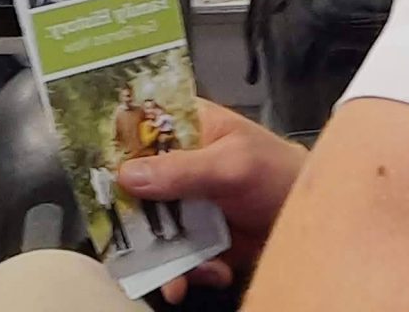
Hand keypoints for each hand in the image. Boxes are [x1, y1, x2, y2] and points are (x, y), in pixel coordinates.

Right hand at [117, 101, 305, 301]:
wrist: (313, 220)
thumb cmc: (279, 172)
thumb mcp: (233, 165)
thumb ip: (182, 169)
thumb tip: (128, 174)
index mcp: (188, 127)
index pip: (137, 128)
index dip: (113, 148)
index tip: (95, 175)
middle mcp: (179, 164)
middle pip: (134, 187)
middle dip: (131, 221)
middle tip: (129, 245)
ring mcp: (187, 204)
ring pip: (151, 230)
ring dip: (161, 258)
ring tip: (176, 281)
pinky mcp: (198, 238)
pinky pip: (177, 257)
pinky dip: (189, 272)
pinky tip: (213, 272)